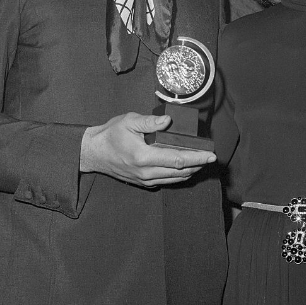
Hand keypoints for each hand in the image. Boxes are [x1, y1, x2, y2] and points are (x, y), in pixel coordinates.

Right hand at [80, 112, 215, 187]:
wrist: (94, 153)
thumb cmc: (111, 134)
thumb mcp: (128, 121)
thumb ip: (149, 122)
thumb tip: (169, 121)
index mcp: (144, 157)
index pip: (177, 159)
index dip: (197, 158)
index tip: (211, 155)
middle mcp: (146, 172)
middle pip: (180, 172)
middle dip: (198, 165)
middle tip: (211, 157)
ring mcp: (145, 180)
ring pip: (175, 179)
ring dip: (191, 171)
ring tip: (202, 162)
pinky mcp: (143, 183)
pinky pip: (166, 181)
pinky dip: (179, 175)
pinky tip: (186, 168)